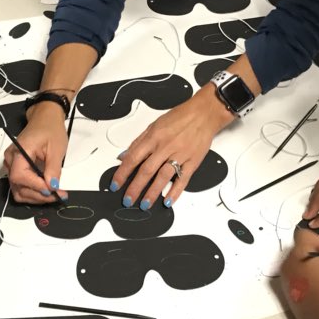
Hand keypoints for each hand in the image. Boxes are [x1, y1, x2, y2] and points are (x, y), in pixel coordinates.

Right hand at [5, 104, 70, 204]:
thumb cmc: (49, 128)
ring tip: (53, 194)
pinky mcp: (17, 168)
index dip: (35, 186)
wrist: (45, 119)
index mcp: (19, 151)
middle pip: (18, 186)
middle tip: (57, 194)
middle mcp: (11, 159)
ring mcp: (12, 164)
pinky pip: (21, 186)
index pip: (20, 176)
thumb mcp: (56, 148)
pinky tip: (45, 190)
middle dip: (39, 194)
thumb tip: (52, 185)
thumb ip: (53, 169)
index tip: (51, 189)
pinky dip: (33, 191)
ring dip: (36, 196)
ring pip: (19, 190)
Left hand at [110, 88, 233, 209]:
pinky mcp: (193, 161)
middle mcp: (165, 146)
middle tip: (128, 200)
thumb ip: (139, 142)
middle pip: (146, 170)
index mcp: (153, 137)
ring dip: (153, 193)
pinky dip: (175, 191)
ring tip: (145, 204)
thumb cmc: (179, 118)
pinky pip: (183, 179)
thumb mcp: (154, 125)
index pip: (133, 158)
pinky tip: (168, 200)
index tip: (115, 185)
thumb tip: (124, 156)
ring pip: (163, 177)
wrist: (203, 114)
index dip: (122, 173)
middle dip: (135, 188)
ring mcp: (180, 155)